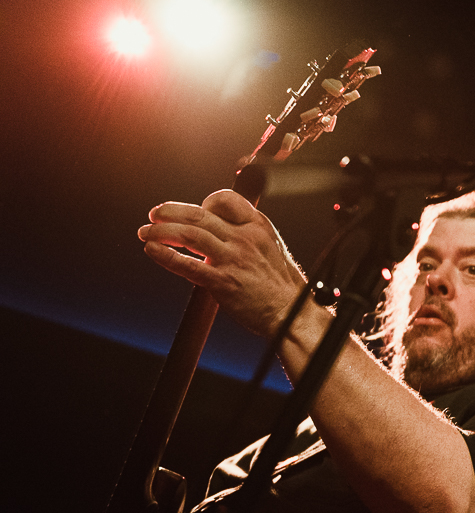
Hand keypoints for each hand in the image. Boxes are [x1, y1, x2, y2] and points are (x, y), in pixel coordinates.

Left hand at [138, 190, 306, 337]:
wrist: (291, 312)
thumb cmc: (281, 285)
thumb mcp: (271, 247)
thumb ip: (246, 235)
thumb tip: (219, 229)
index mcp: (258, 226)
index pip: (225, 200)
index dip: (203, 202)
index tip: (193, 211)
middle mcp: (244, 239)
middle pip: (198, 215)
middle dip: (170, 212)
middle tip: (155, 214)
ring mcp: (233, 259)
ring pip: (189, 235)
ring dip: (161, 231)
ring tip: (146, 232)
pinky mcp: (223, 281)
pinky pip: (187, 265)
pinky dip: (165, 255)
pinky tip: (152, 250)